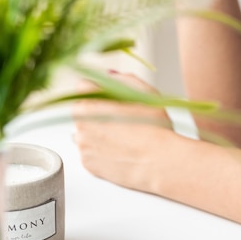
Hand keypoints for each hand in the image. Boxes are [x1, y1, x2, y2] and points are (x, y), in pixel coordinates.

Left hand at [72, 72, 173, 191]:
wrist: (159, 164)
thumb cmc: (155, 129)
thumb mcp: (145, 93)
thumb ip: (123, 79)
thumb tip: (110, 75)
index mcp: (90, 103)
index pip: (83, 86)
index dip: (99, 88)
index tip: (110, 95)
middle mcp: (80, 125)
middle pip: (83, 108)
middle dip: (97, 109)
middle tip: (120, 116)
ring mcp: (83, 146)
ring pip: (85, 130)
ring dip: (98, 129)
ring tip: (122, 134)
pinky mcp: (88, 164)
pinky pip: (90, 150)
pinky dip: (100, 148)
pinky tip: (119, 148)